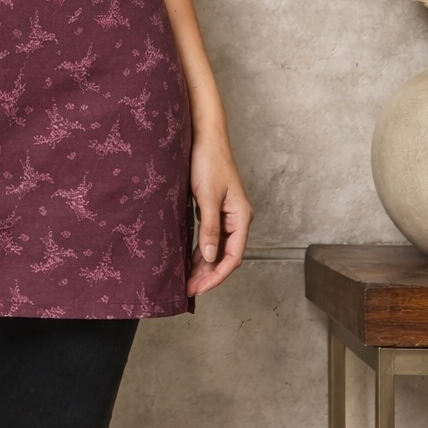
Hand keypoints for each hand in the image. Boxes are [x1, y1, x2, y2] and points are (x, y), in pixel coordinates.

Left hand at [185, 120, 253, 298]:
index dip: (216, 275)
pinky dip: (201, 250)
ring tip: (187, 281)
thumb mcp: (207, 196)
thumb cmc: (208, 162)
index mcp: (241, 217)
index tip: (200, 289)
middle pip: (226, 255)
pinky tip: (189, 260)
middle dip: (208, 274)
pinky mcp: (216, 209)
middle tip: (188, 290)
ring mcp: (227, 215)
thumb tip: (210, 257)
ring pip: (218, 248)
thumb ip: (209, 228)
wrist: (206, 137)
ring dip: (204, 265)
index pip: (233, 256)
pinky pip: (211, 237)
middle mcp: (237, 219)